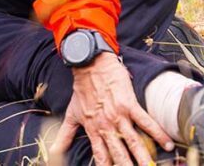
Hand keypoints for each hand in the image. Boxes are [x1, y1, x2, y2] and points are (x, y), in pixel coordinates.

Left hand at [50, 53, 172, 165]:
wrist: (89, 66)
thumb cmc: (81, 91)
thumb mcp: (71, 114)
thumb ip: (64, 135)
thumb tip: (53, 152)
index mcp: (93, 129)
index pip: (101, 156)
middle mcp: (106, 125)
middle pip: (119, 153)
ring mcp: (118, 115)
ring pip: (133, 141)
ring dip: (143, 156)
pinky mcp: (129, 104)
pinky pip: (146, 121)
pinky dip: (157, 133)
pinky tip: (168, 144)